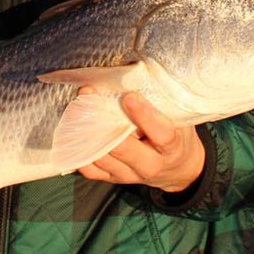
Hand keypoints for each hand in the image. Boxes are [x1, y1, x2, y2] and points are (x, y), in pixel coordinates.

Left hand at [76, 90, 204, 192]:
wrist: (178, 169)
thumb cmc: (178, 135)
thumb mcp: (179, 119)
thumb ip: (162, 104)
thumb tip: (137, 74)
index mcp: (172, 147)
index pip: (161, 133)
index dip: (144, 115)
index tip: (129, 96)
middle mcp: (151, 165)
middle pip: (124, 149)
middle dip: (103, 121)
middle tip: (89, 94)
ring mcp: (131, 175)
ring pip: (104, 158)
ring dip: (87, 133)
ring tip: (77, 107)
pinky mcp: (115, 179)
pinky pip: (92, 171)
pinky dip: (80, 153)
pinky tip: (74, 133)